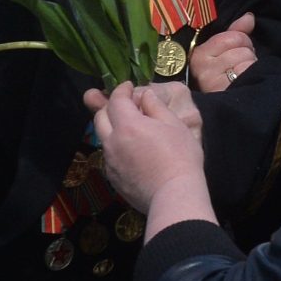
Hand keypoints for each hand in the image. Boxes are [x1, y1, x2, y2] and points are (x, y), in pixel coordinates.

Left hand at [85, 80, 206, 214]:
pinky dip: (116, 146)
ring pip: (103, 137)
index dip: (122, 89)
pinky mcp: (112, 178)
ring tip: (130, 129)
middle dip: (110, 106)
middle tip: (125, 105)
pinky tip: (132, 152)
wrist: (174, 194)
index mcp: (128, 124)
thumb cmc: (180, 156)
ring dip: (112, 127)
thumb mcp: (174, 125)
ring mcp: (110, 161)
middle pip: (100, 117)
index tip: (129, 86)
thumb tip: (145, 94)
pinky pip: (109, 155)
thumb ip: (155, 107)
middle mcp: (112, 141)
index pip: (116, 99)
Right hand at [188, 13, 256, 91]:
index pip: (231, 36)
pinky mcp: (222, 89)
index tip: (234, 55)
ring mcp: (211, 78)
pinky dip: (251, 76)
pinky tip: (244, 84)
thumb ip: (236, 32)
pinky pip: (247, 71)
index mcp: (199, 55)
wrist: (225, 111)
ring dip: (250, 66)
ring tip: (241, 77)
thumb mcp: (226, 53)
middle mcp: (201, 66)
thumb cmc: (225, 79)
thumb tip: (249, 17)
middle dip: (246, 54)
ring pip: (246, 58)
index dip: (240, 43)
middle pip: (241, 45)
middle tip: (239, 68)